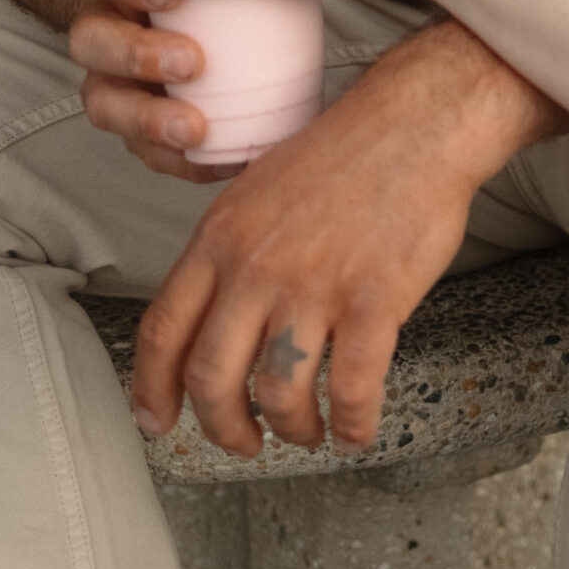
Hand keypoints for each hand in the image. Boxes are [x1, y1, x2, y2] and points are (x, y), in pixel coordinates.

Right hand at [69, 0, 215, 181]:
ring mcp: (110, 79)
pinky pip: (139, 149)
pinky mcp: (131, 123)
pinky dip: (175, 159)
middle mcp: (105, 25)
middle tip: (191, 64)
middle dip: (135, 54)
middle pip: (90, 39)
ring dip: (146, 119)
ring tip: (195, 129)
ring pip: (102, 102)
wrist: (220, 22)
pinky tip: (216, 163)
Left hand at [131, 16, 567, 454]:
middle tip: (244, 443)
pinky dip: (352, 425)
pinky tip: (356, 431)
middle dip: (224, 428)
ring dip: (291, 429)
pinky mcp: (373, 301)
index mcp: (220, 239)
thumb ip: (227, 250)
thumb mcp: (257, 190)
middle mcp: (256, 267)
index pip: (163, 331)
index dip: (152, 390)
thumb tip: (208, 311)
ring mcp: (314, 286)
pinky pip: (351, 388)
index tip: (157, 422)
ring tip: (306, 433)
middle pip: (212, 378)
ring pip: (278, 393)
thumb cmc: (344, 155)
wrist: (415, 124)